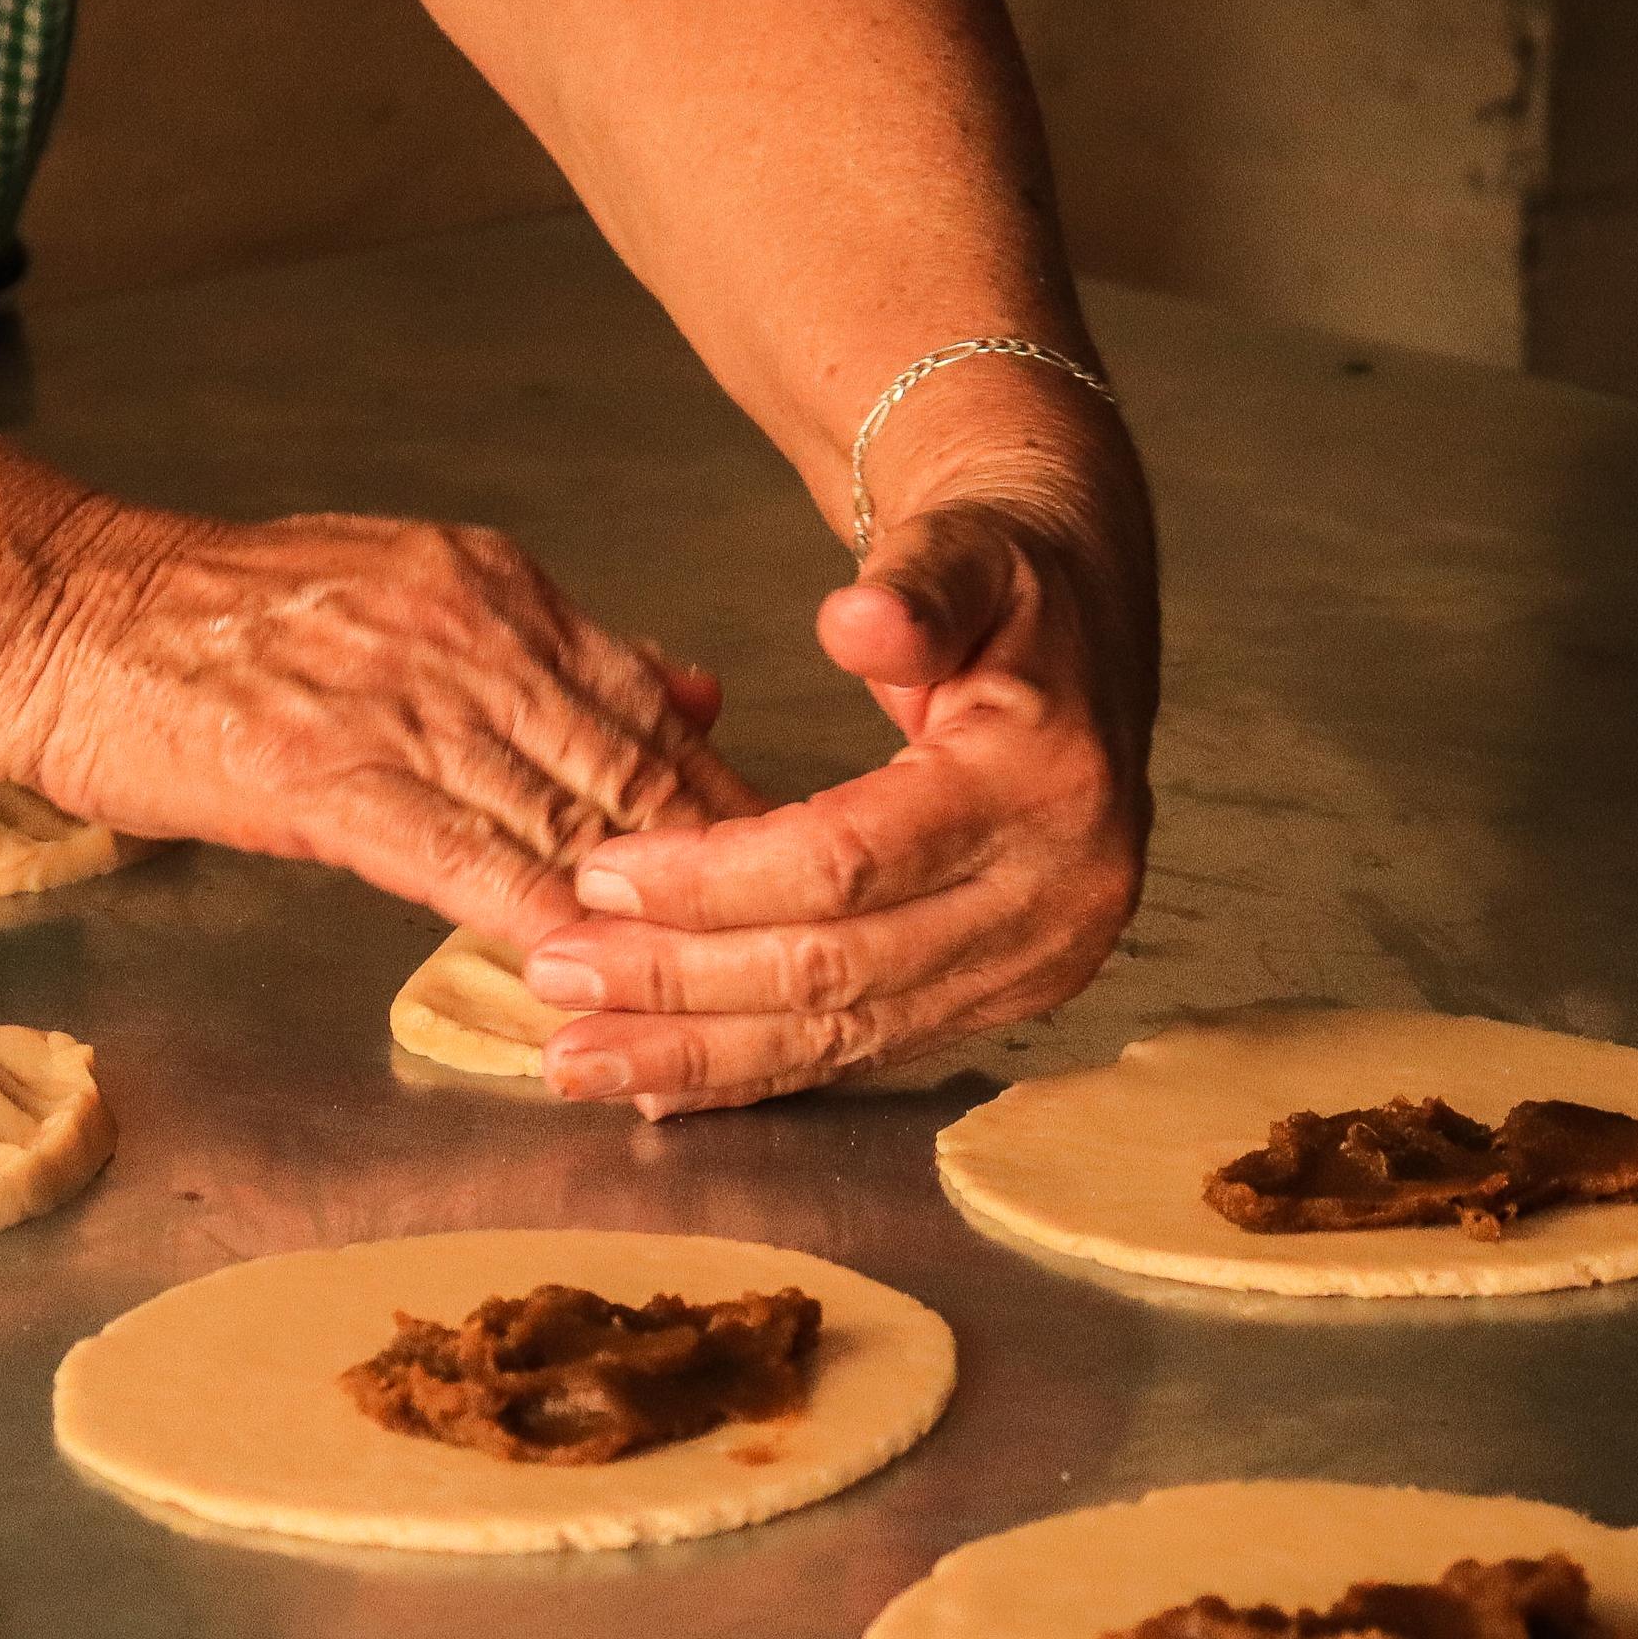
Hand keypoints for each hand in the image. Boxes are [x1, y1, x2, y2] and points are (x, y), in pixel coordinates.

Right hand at [16, 504, 760, 938]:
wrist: (66, 613)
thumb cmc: (219, 620)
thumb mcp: (406, 587)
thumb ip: (552, 647)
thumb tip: (694, 687)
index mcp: (494, 584)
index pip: (648, 702)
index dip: (728, 796)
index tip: (794, 861)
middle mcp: (469, 630)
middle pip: (632, 766)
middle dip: (719, 868)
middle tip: (793, 948)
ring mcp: (402, 702)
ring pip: (565, 818)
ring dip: (647, 915)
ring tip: (715, 988)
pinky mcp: (328, 778)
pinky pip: (467, 862)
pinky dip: (538, 925)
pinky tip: (586, 978)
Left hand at [518, 464, 1155, 1115]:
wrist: (1081, 644)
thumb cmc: (1007, 592)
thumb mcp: (971, 556)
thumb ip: (917, 587)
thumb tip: (860, 619)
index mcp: (1043, 783)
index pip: (853, 856)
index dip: (717, 877)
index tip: (599, 873)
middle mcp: (1054, 896)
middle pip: (840, 968)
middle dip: (684, 981)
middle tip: (556, 972)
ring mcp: (1032, 965)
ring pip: (843, 1035)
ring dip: (700, 1054)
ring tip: (576, 1058)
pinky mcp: (999, 1000)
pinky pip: (860, 1051)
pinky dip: (753, 1069)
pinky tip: (658, 1082)